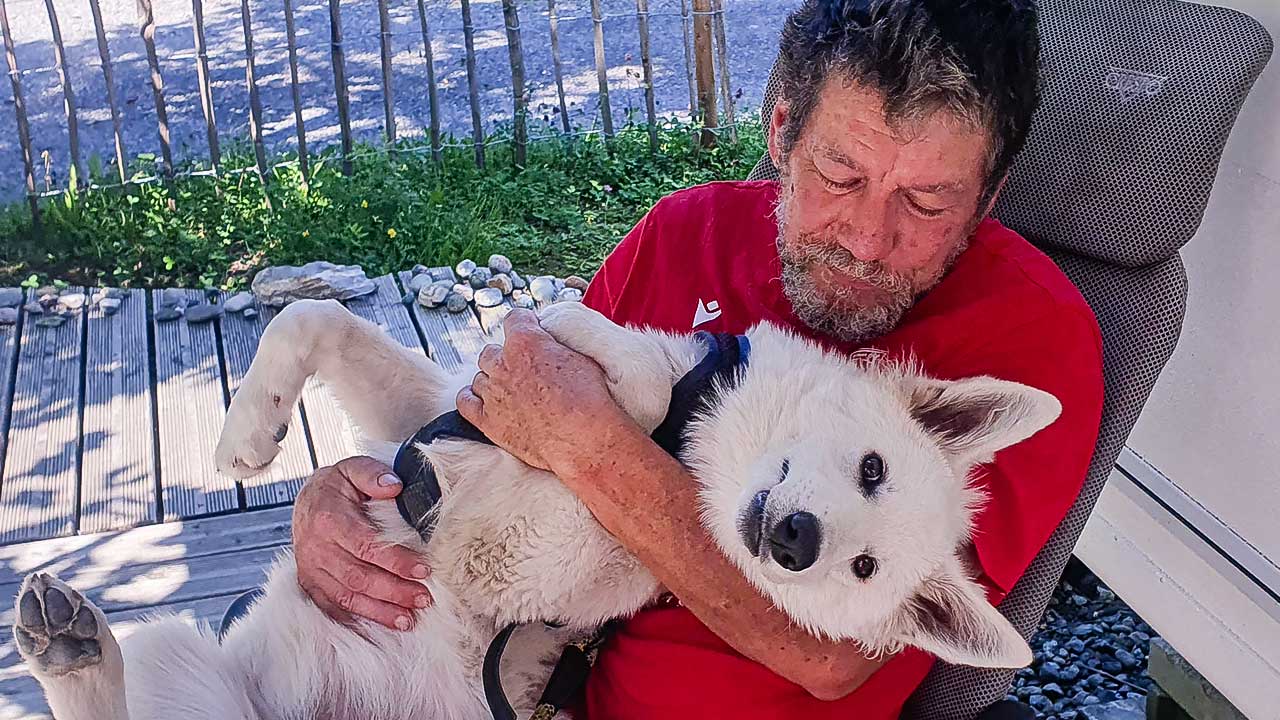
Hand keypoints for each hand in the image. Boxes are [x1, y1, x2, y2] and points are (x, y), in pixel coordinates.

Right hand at [292, 457, 432, 630]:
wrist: (306, 500)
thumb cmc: (336, 486)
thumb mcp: (352, 468)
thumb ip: (372, 474)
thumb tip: (394, 486)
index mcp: (329, 519)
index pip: (367, 546)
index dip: (396, 561)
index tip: (423, 570)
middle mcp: (316, 548)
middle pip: (359, 577)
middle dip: (394, 591)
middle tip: (423, 598)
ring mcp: (311, 569)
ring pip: (347, 597)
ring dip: (380, 611)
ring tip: (409, 619)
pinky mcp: (310, 583)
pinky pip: (332, 607)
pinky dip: (356, 619)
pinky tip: (380, 625)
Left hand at [455, 310, 629, 475]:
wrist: (584, 439)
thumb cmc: (588, 401)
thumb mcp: (581, 358)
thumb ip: (557, 347)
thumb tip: (554, 345)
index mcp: (526, 342)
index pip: (514, 319)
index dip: (524, 324)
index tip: (530, 330)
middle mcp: (503, 364)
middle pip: (491, 350)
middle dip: (505, 356)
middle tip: (522, 367)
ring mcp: (493, 393)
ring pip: (479, 377)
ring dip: (492, 380)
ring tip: (510, 390)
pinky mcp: (488, 421)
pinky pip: (465, 403)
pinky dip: (470, 399)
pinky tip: (481, 400)